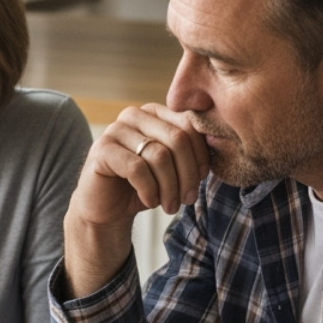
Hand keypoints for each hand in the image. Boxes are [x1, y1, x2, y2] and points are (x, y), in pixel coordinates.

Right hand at [79, 103, 209, 220]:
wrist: (107, 209)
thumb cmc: (143, 187)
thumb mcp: (173, 168)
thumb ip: (191, 152)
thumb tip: (220, 146)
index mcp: (155, 113)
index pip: (190, 126)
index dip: (200, 156)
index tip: (200, 181)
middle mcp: (134, 115)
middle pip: (177, 139)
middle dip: (187, 174)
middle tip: (187, 200)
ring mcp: (115, 130)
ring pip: (159, 155)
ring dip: (170, 187)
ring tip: (170, 206)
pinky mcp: (102, 149)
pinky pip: (137, 168)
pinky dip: (149, 190)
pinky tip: (150, 202)